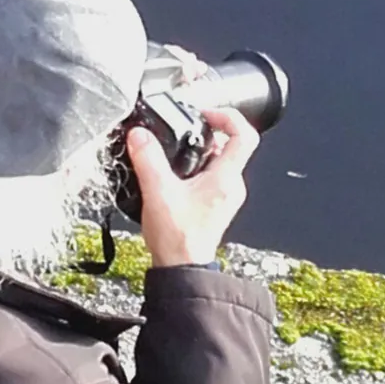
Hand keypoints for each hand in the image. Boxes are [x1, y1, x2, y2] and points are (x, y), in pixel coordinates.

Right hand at [126, 109, 259, 266]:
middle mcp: (231, 186)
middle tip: (187, 129)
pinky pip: (212, 177)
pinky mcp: (214, 206)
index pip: (245, 134)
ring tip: (176, 151)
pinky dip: (197, 168)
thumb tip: (139, 135)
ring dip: (201, 151)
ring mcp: (225, 197)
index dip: (227, 116)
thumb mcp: (157, 191)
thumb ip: (147, 158)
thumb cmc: (177, 238)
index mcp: (225, 178)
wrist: (181, 270)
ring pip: (221, 162)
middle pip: (232, 146)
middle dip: (209, 132)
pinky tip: (174, 175)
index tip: (205, 113)